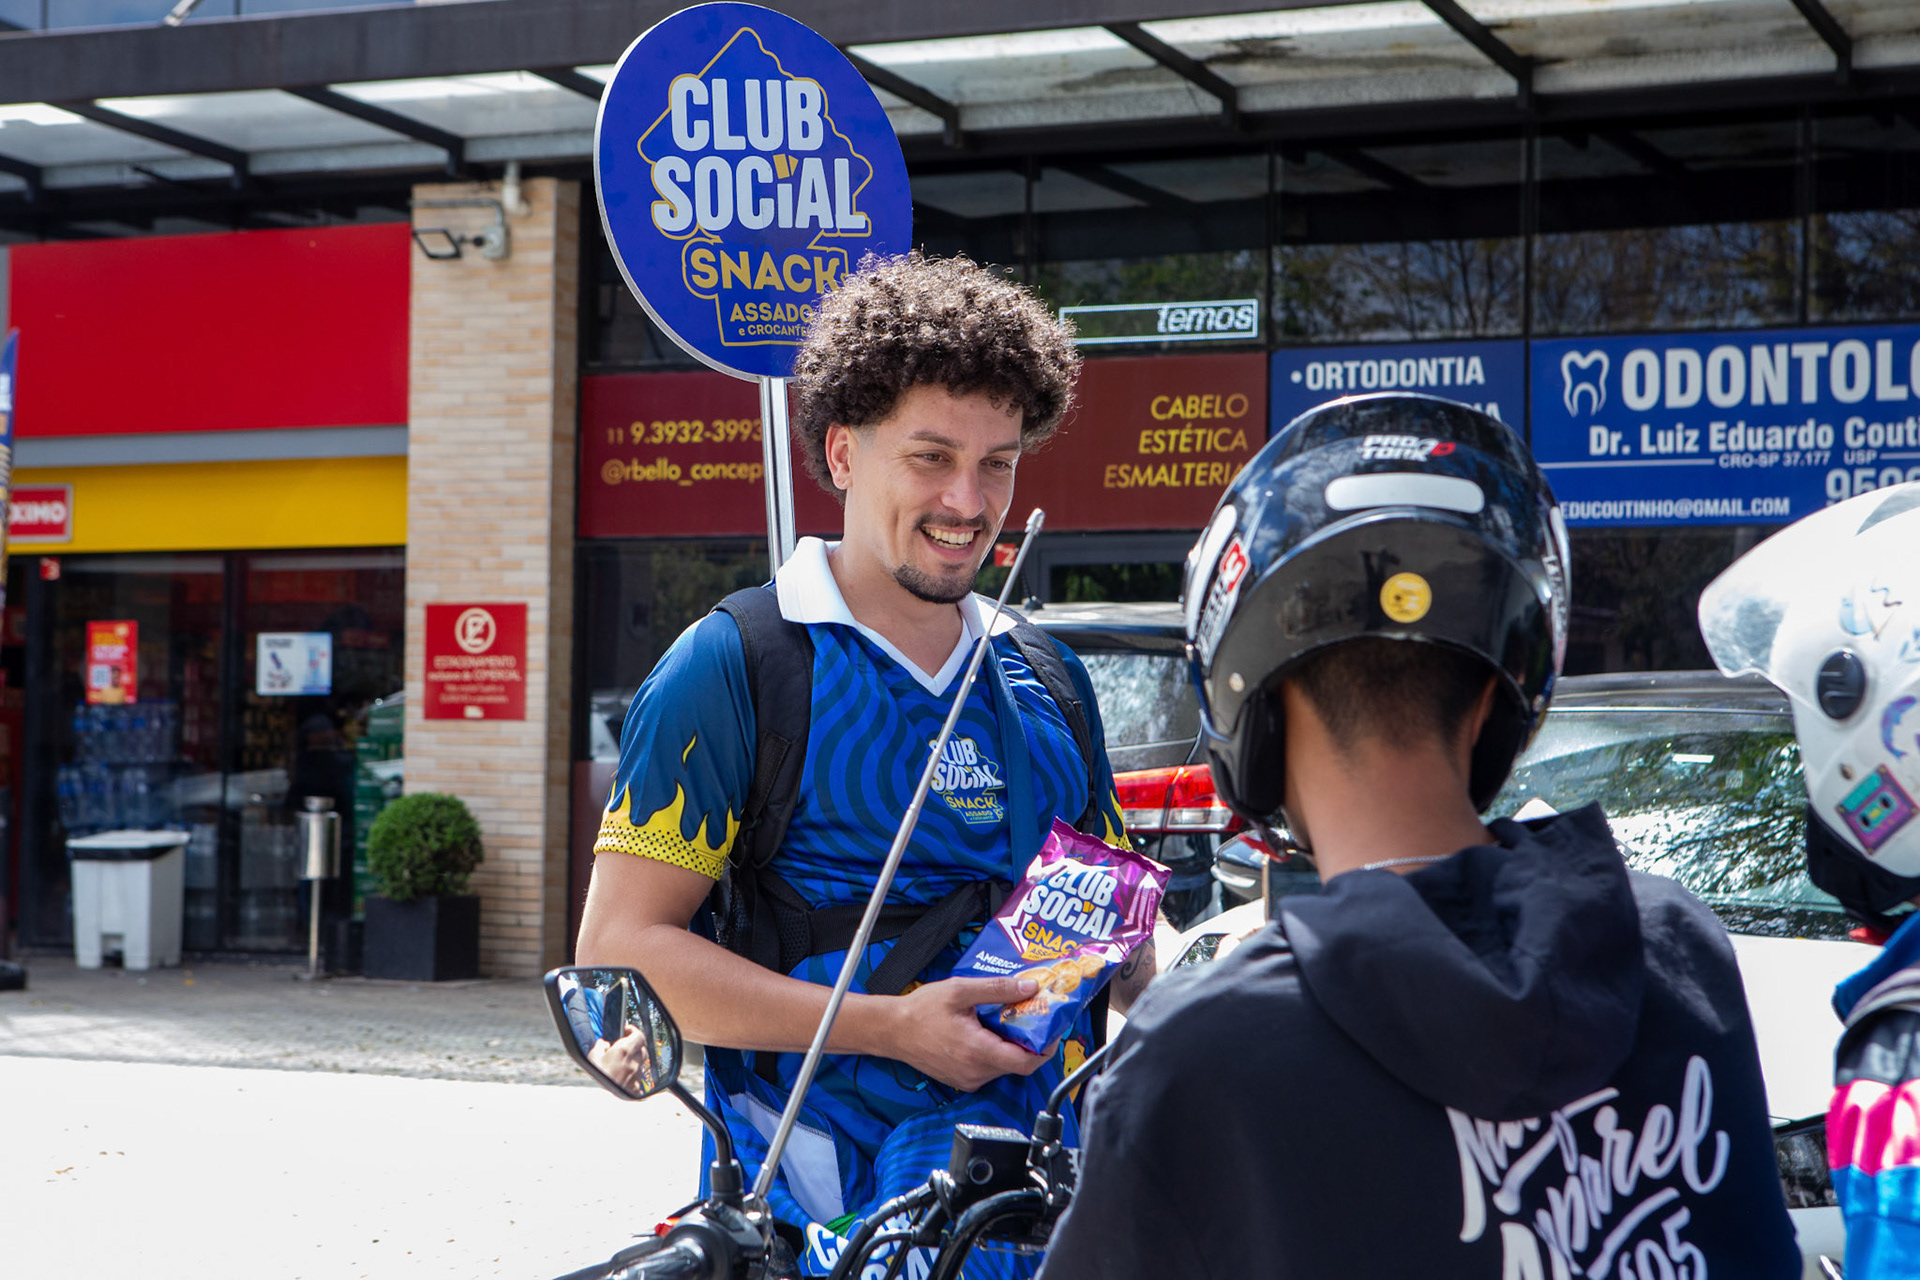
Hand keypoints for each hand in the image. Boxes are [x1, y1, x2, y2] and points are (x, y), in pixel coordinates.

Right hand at [588, 1025, 656, 1095]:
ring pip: (641, 1064)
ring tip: (622, 1064)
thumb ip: (600, 1046)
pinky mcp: (636, 1087)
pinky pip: (640, 1079)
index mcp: (624, 1050)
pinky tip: (626, 1077)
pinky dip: (635, 1077)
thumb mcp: (592, 1056)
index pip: (639, 1035)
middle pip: (642, 1049)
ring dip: (635, 1061)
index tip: (627, 1030)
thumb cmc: (595, 1076)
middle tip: (625, 1047)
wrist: (598, 1100)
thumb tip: (603, 1044)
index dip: (634, 1031)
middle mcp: (634, 1061)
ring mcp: (636, 1075)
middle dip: (635, 1046)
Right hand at [880, 975, 1048, 1091]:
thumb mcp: (960, 990)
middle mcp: (974, 1071)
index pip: (1025, 1062)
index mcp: (977, 1051)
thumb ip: (997, 989)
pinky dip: (997, 1052)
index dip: (1045, 1049)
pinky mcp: (961, 1079)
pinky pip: (989, 1069)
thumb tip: (1028, 988)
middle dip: (1030, 1043)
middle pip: (1017, 1064)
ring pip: (1004, 1067)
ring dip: (1013, 1047)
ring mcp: (968, 1078)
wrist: (891, 1030)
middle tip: (1035, 1019)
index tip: (1052, 1031)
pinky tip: (991, 1032)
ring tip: (1012, 1021)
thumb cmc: (919, 1012)